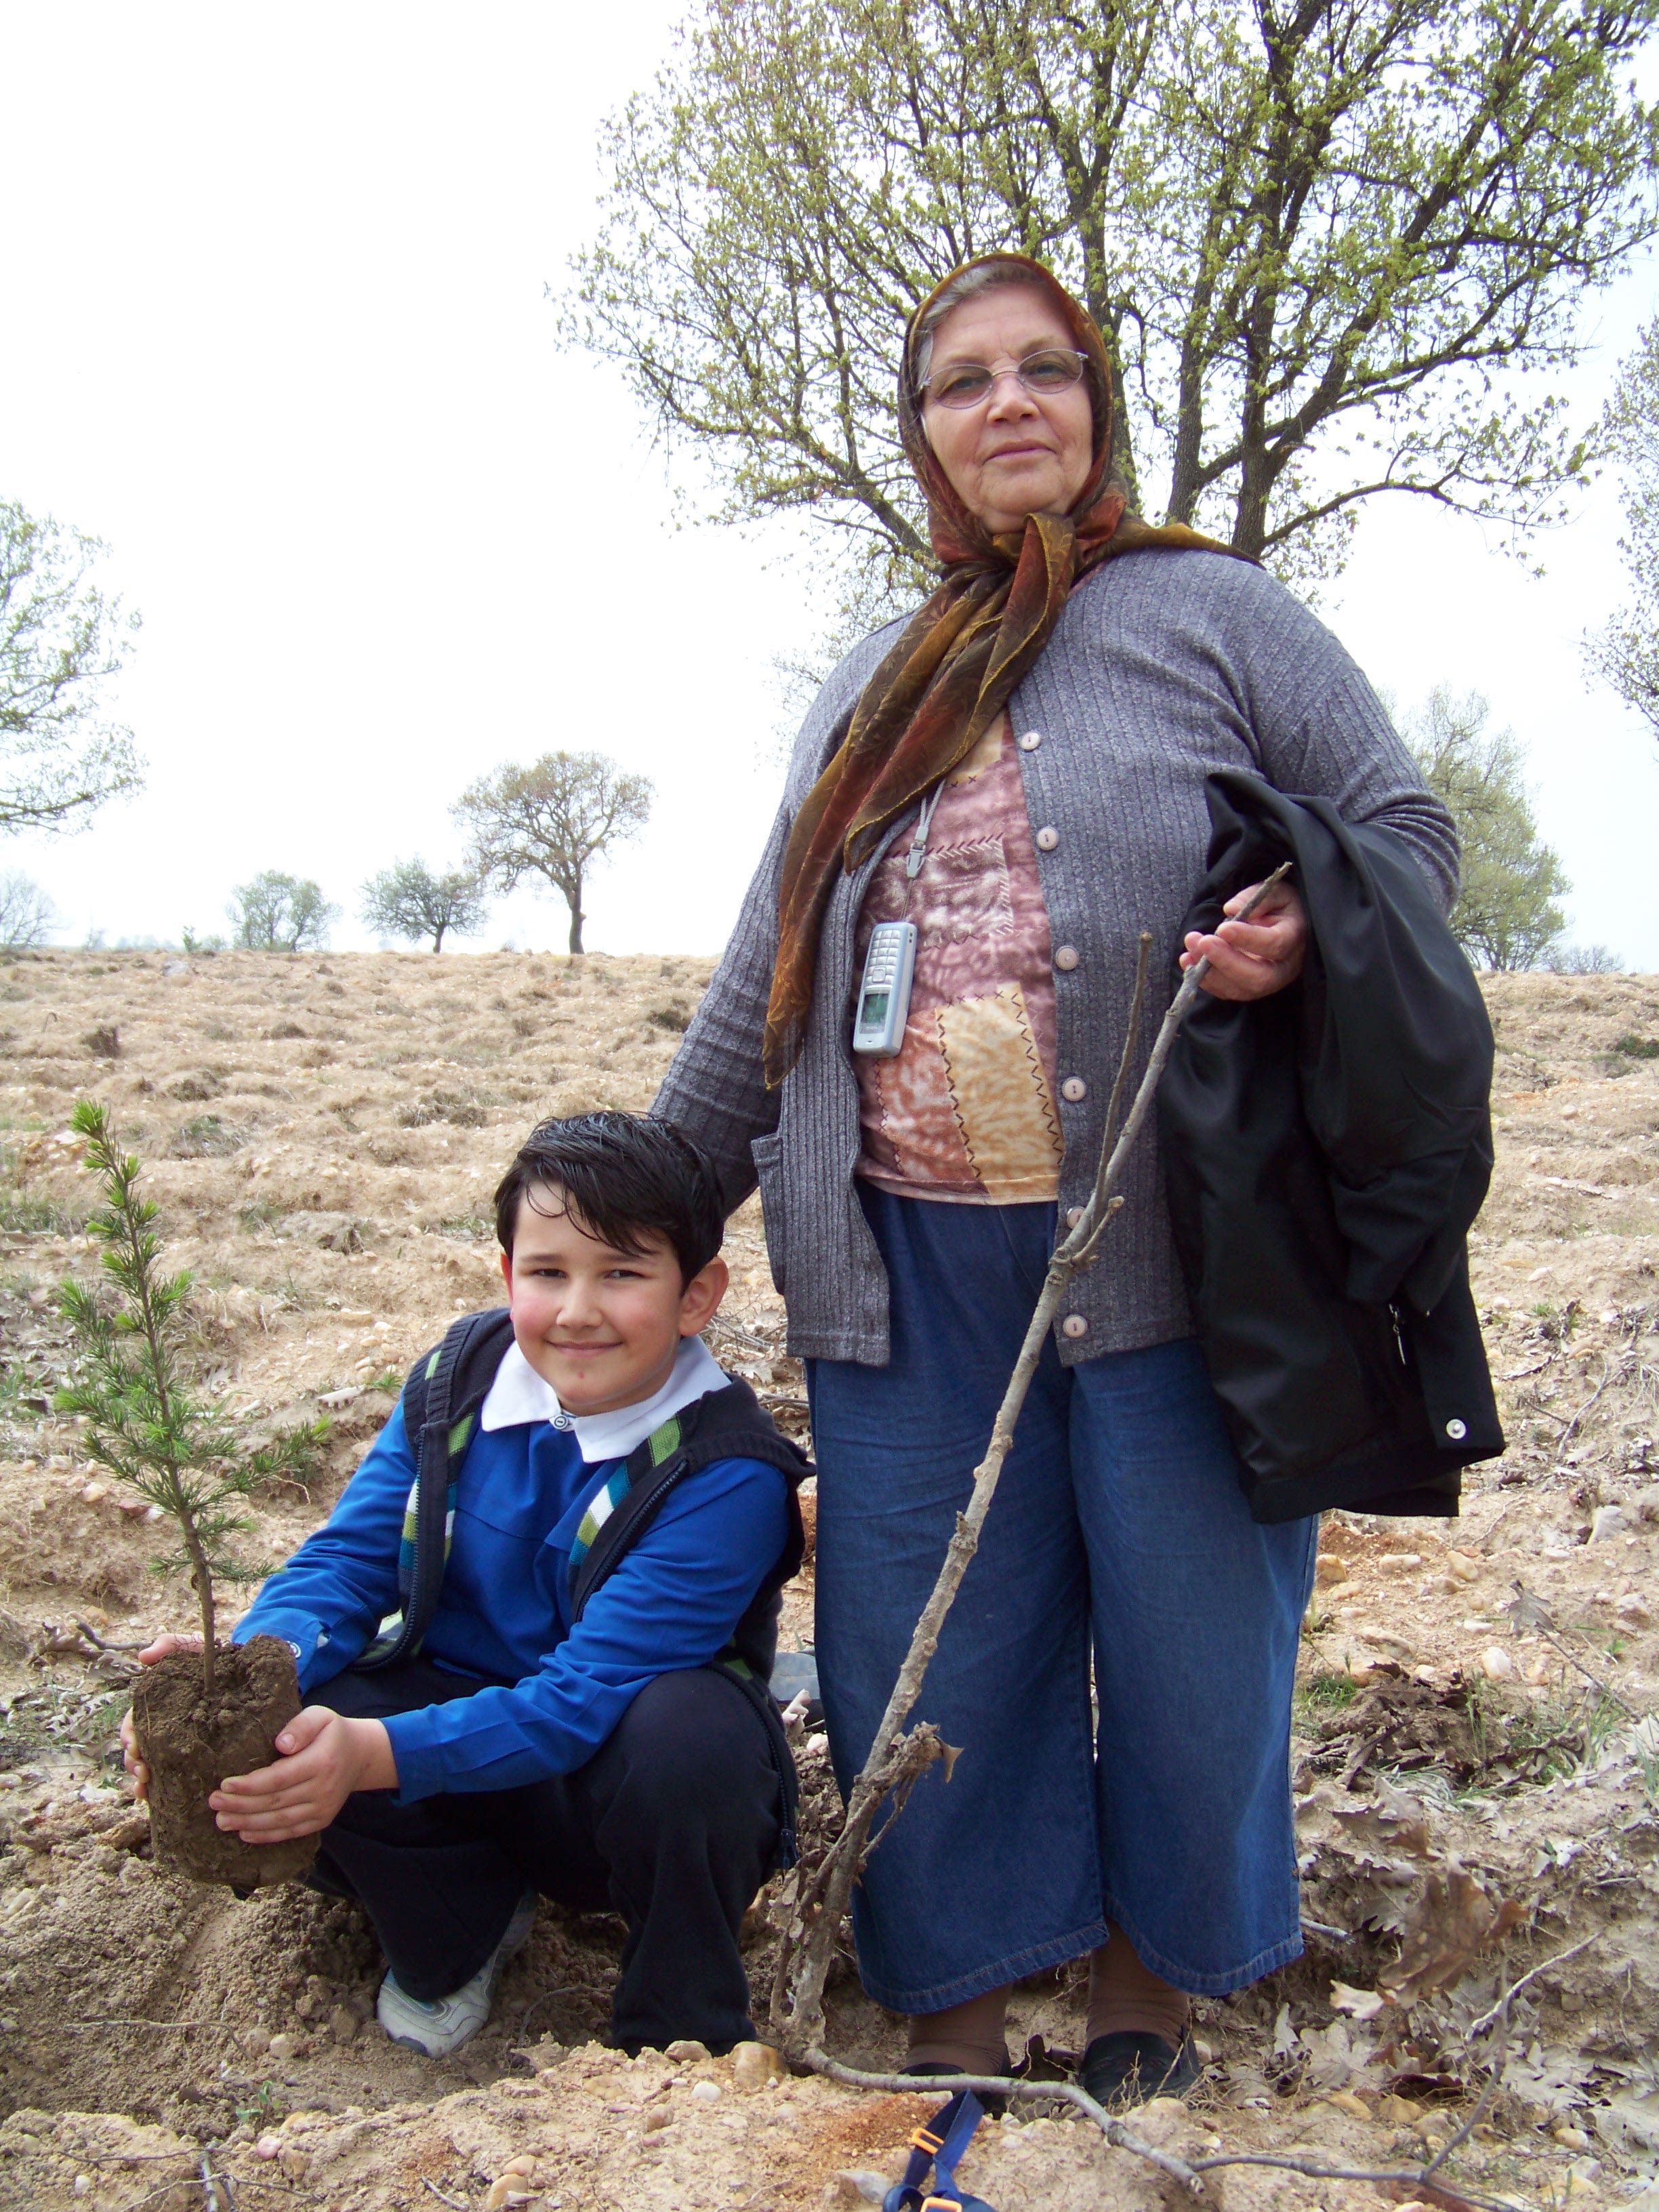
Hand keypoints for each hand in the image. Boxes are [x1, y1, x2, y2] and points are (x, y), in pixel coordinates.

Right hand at [121, 1632, 202, 1801]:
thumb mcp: (190, 1647)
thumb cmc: (212, 1658)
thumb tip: (143, 1656)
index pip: (133, 1724)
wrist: (243, 1670)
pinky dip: (158, 1787)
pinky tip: (155, 1798)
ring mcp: (174, 1742)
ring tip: (145, 1789)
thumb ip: (169, 1646)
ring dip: (141, 1779)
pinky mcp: (192, 1752)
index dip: (129, 1736)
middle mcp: (160, 1726)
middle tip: (143, 1772)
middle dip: (134, 1762)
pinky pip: (170, 1774)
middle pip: (136, 1749)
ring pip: (148, 1765)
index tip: (134, 1746)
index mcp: (155, 1706)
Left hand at [209, 1709, 397, 1844]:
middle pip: (275, 1802)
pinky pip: (290, 1831)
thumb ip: (301, 1726)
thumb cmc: (332, 1732)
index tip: (224, 1785)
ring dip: (247, 1823)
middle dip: (240, 1805)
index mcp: (322, 1761)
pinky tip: (244, 1833)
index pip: (279, 1778)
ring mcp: (324, 1808)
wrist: (361, 1755)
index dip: (250, 1785)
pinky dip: (266, 1835)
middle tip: (213, 1803)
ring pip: (280, 1821)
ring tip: (221, 1821)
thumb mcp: (320, 1716)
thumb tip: (282, 1744)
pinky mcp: (321, 1820)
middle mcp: (324, 1789)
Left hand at [1180, 879, 1306, 1000]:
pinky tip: (1188, 960)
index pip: (1274, 945)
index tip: (1223, 928)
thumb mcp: (1275, 892)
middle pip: (1258, 977)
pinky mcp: (1247, 988)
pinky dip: (1204, 979)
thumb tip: (1231, 909)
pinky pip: (1225, 991)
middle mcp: (1283, 967)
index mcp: (1293, 938)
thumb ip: (1254, 898)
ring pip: (1239, 988)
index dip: (1248, 939)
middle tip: (1204, 942)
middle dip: (1226, 961)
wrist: (1279, 922)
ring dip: (1210, 971)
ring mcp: (1266, 982)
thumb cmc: (1278, 906)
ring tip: (1191, 947)